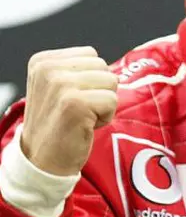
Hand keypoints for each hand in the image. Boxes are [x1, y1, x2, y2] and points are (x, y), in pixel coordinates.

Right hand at [21, 47, 117, 175]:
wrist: (42, 162)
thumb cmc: (57, 124)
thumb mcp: (57, 87)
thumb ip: (77, 70)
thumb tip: (110, 66)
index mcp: (43, 61)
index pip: (91, 54)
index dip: (90, 79)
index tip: (70, 99)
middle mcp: (48, 69)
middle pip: (103, 66)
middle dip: (99, 90)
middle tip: (78, 110)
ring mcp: (61, 85)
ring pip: (111, 81)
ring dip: (104, 103)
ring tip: (82, 117)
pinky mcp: (76, 103)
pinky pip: (113, 100)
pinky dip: (106, 116)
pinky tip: (85, 126)